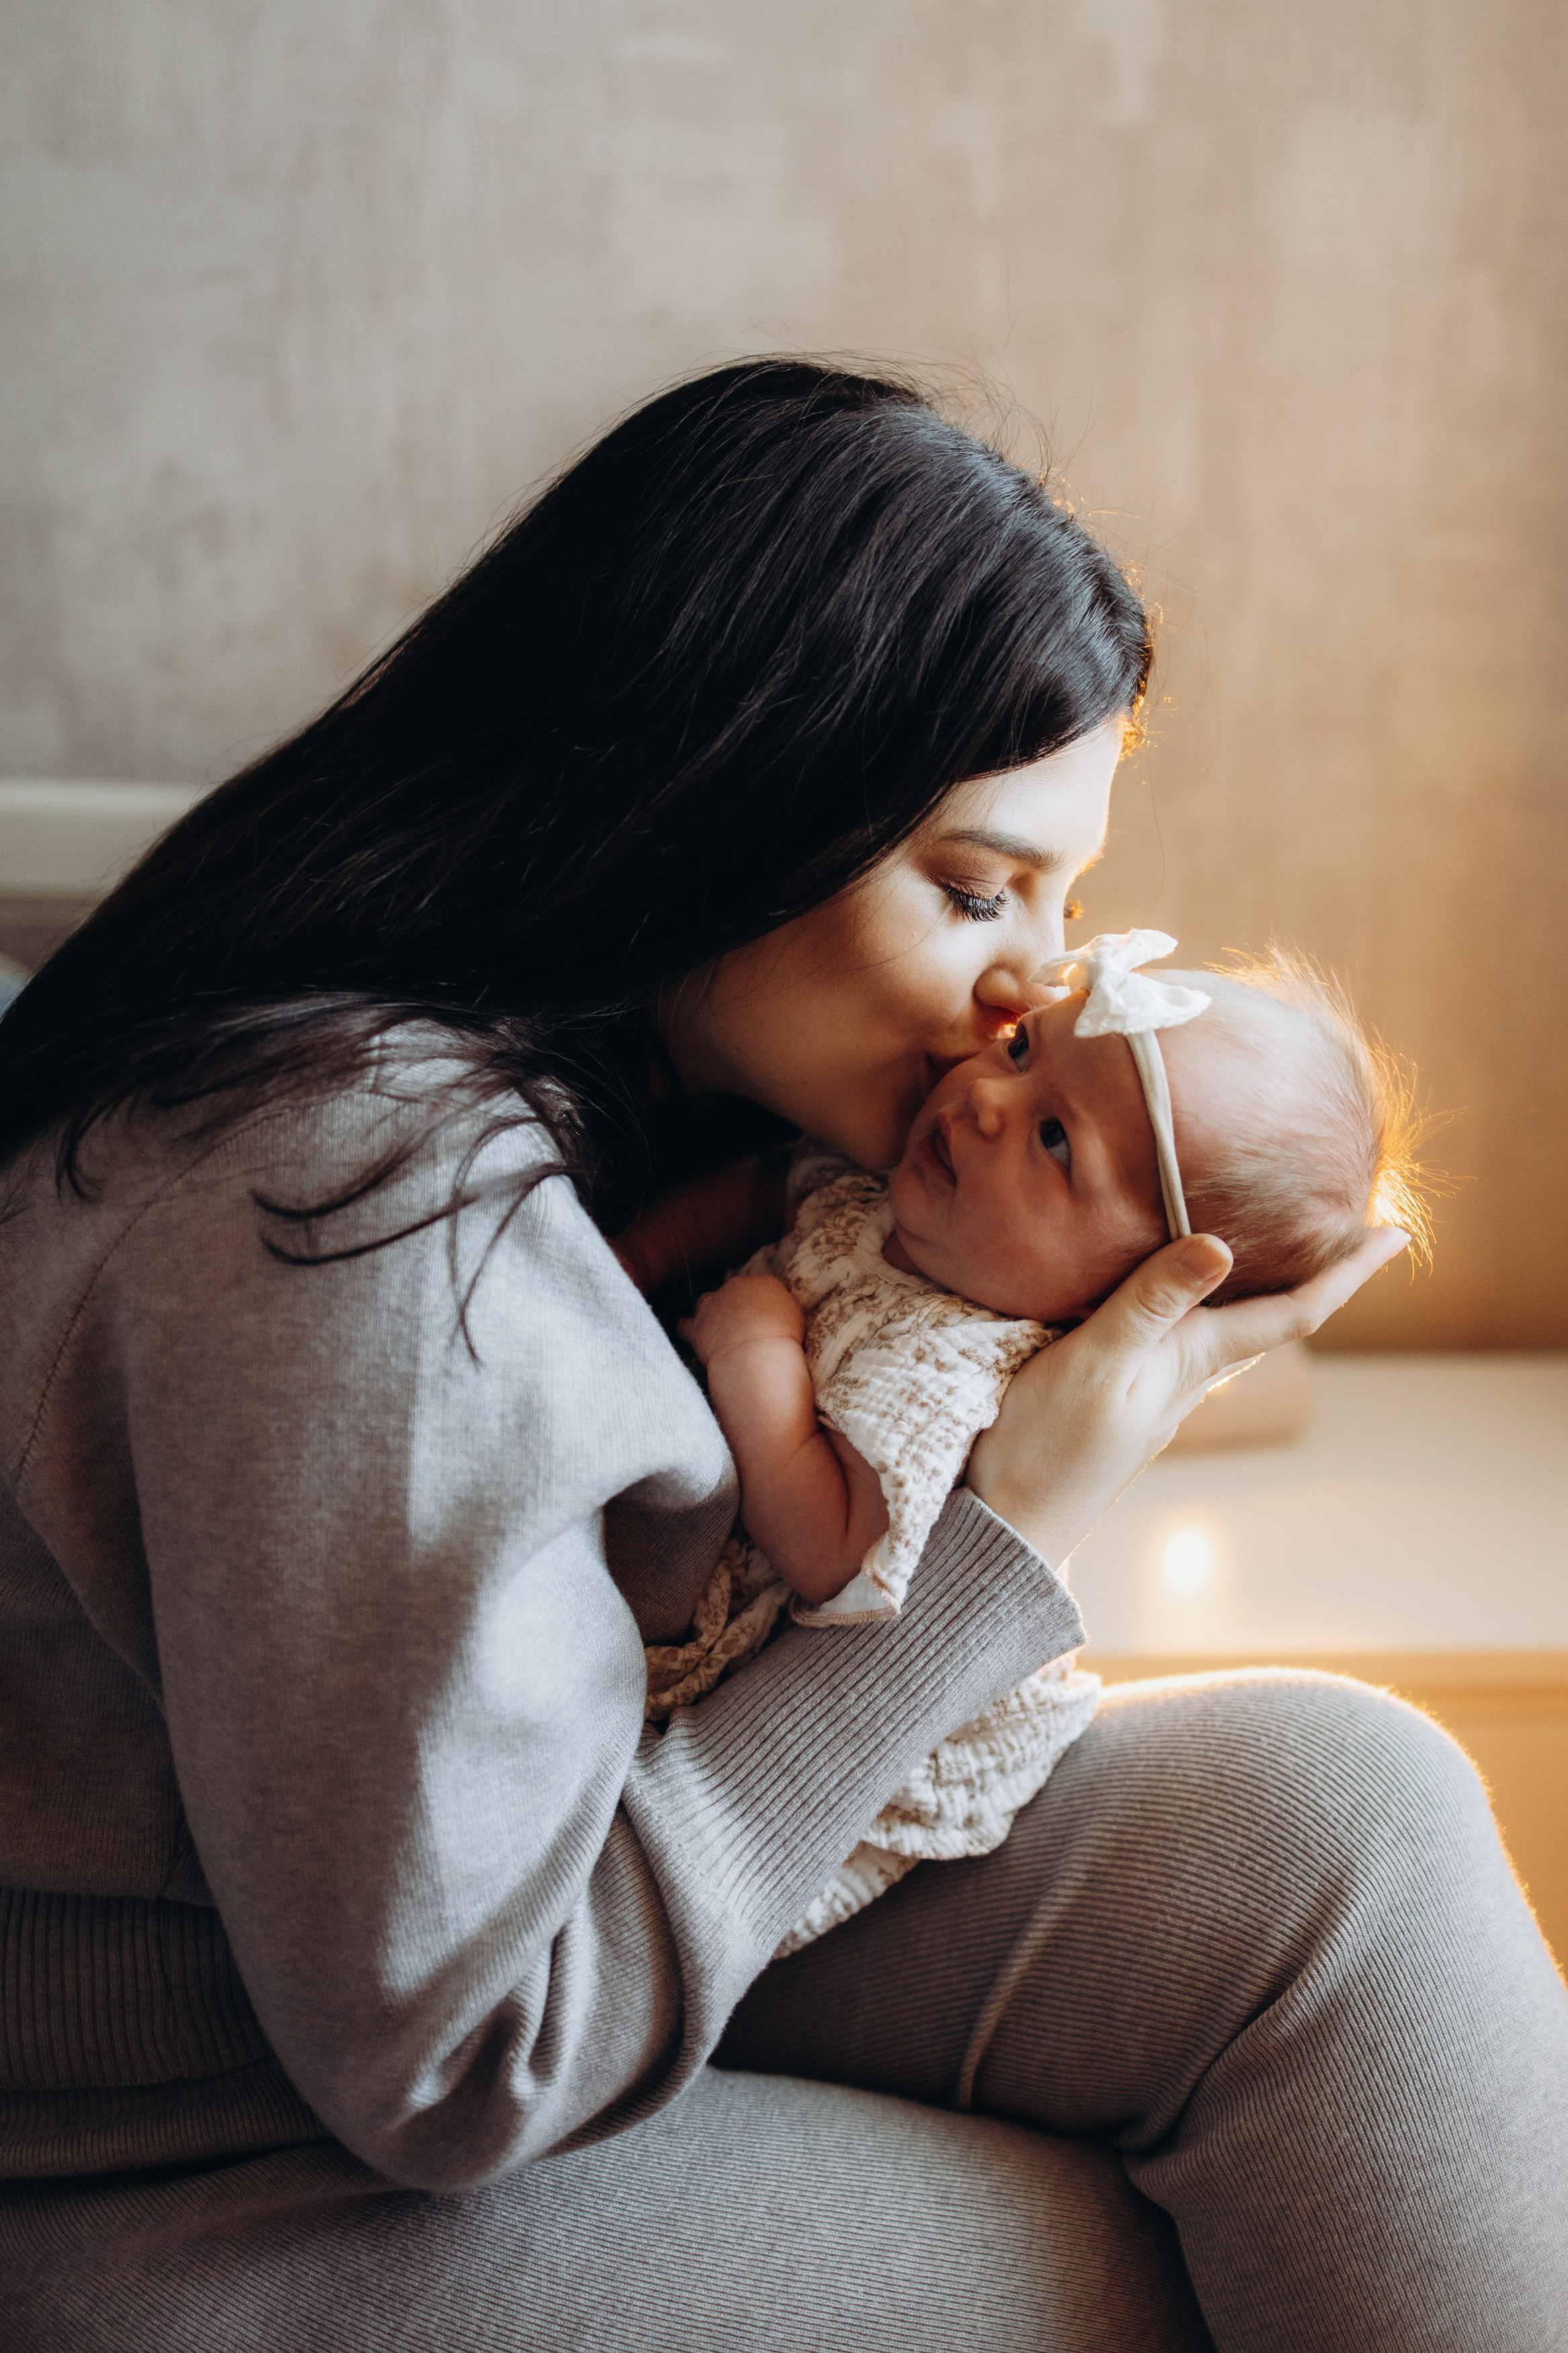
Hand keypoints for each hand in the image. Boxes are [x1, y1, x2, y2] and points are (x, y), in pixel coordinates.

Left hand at [678, 1272, 804, 1369]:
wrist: (758, 1354)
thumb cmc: (784, 1339)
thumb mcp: (795, 1316)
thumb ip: (781, 1308)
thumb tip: (775, 1311)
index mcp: (763, 1282)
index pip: (760, 1286)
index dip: (760, 1301)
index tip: (762, 1315)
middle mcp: (736, 1287)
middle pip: (733, 1291)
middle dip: (735, 1304)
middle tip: (741, 1323)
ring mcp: (713, 1305)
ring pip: (707, 1302)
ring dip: (710, 1312)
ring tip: (715, 1324)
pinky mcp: (697, 1326)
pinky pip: (685, 1324)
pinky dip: (686, 1327)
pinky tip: (685, 1329)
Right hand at [966, 1226, 1408, 1566]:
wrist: (1003, 1526)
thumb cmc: (1042, 1445)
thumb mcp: (1093, 1362)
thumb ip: (1150, 1303)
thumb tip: (1222, 1245)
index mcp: (1191, 1362)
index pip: (1291, 1313)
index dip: (1346, 1273)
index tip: (1397, 1234)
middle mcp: (1185, 1376)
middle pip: (1272, 1317)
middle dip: (1319, 1275)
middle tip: (1358, 1228)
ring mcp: (1154, 1391)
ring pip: (1229, 1329)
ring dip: (1266, 1289)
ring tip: (1286, 1249)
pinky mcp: (1120, 1398)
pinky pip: (1184, 1339)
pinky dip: (1207, 1304)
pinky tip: (1186, 1293)